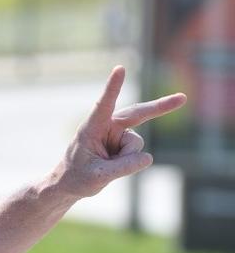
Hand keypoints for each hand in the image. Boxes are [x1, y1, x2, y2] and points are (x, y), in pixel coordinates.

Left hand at [54, 66, 186, 199]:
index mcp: (91, 127)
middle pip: (137, 114)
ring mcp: (117, 134)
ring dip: (127, 159)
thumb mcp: (98, 176)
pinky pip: (137, 153)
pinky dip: (130, 162)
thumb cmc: (77, 177)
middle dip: (160, 107)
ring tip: (107, 166)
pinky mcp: (123, 142)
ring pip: (137, 144)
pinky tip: (114, 165)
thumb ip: (122, 167)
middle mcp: (106, 126)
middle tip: (182, 98)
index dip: (113, 87)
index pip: (103, 104)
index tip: (120, 68)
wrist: (71, 183)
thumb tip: (148, 157)